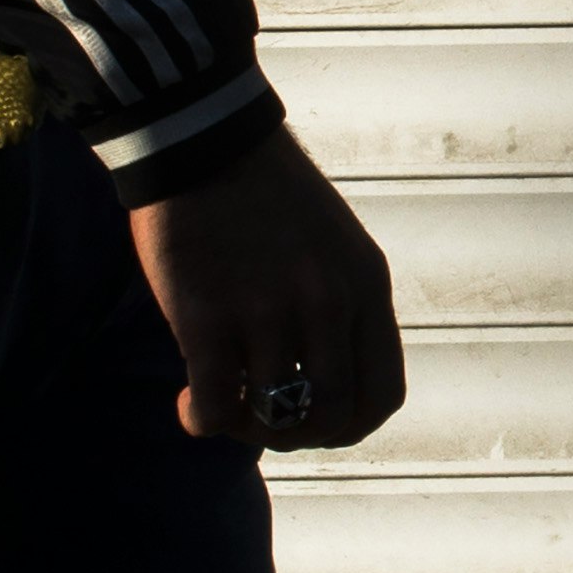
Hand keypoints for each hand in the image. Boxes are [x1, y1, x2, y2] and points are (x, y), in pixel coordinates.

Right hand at [126, 132, 406, 449]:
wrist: (203, 138)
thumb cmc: (265, 193)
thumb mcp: (334, 245)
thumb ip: (341, 307)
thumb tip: (323, 381)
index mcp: (366, 285)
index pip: (383, 394)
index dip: (350, 425)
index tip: (315, 420)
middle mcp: (327, 302)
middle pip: (331, 416)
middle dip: (298, 434)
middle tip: (264, 419)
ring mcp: (268, 311)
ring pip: (274, 417)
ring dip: (245, 427)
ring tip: (221, 407)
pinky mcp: (207, 315)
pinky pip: (216, 406)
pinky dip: (202, 420)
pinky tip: (189, 405)